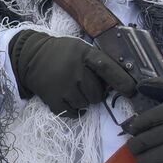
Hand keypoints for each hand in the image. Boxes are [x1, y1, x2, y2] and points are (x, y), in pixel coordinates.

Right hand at [8, 30, 136, 115]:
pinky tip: (66, 98)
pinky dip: (73, 109)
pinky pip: (73, 113)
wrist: (31, 57)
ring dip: (82, 101)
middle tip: (84, 85)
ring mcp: (63, 87)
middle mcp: (75, 71)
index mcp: (84, 54)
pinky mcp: (54, 101)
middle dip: (94, 93)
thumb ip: (98, 63)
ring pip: (85, 105)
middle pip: (97, 94)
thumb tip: (119, 83)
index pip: (107, 68)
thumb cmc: (62, 54)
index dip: (121, 80)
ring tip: (72, 89)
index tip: (131, 90)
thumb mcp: (81, 49)